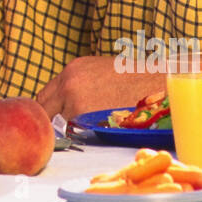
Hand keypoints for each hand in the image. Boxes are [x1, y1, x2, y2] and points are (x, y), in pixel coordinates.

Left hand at [36, 55, 156, 119]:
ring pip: (62, 122)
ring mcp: (74, 100)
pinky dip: (84, 133)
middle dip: (52, 119)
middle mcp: (68, 82)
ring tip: (94, 123)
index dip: (49, 108)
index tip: (53, 117)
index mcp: (73, 69)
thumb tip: (66, 101)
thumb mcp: (101, 71)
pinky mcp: (84, 116)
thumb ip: (80, 83)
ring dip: (71, 127)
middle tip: (64, 128)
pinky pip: (76, 131)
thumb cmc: (135, 80)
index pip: (45, 94)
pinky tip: (100, 127)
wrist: (155, 86)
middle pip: (45, 108)